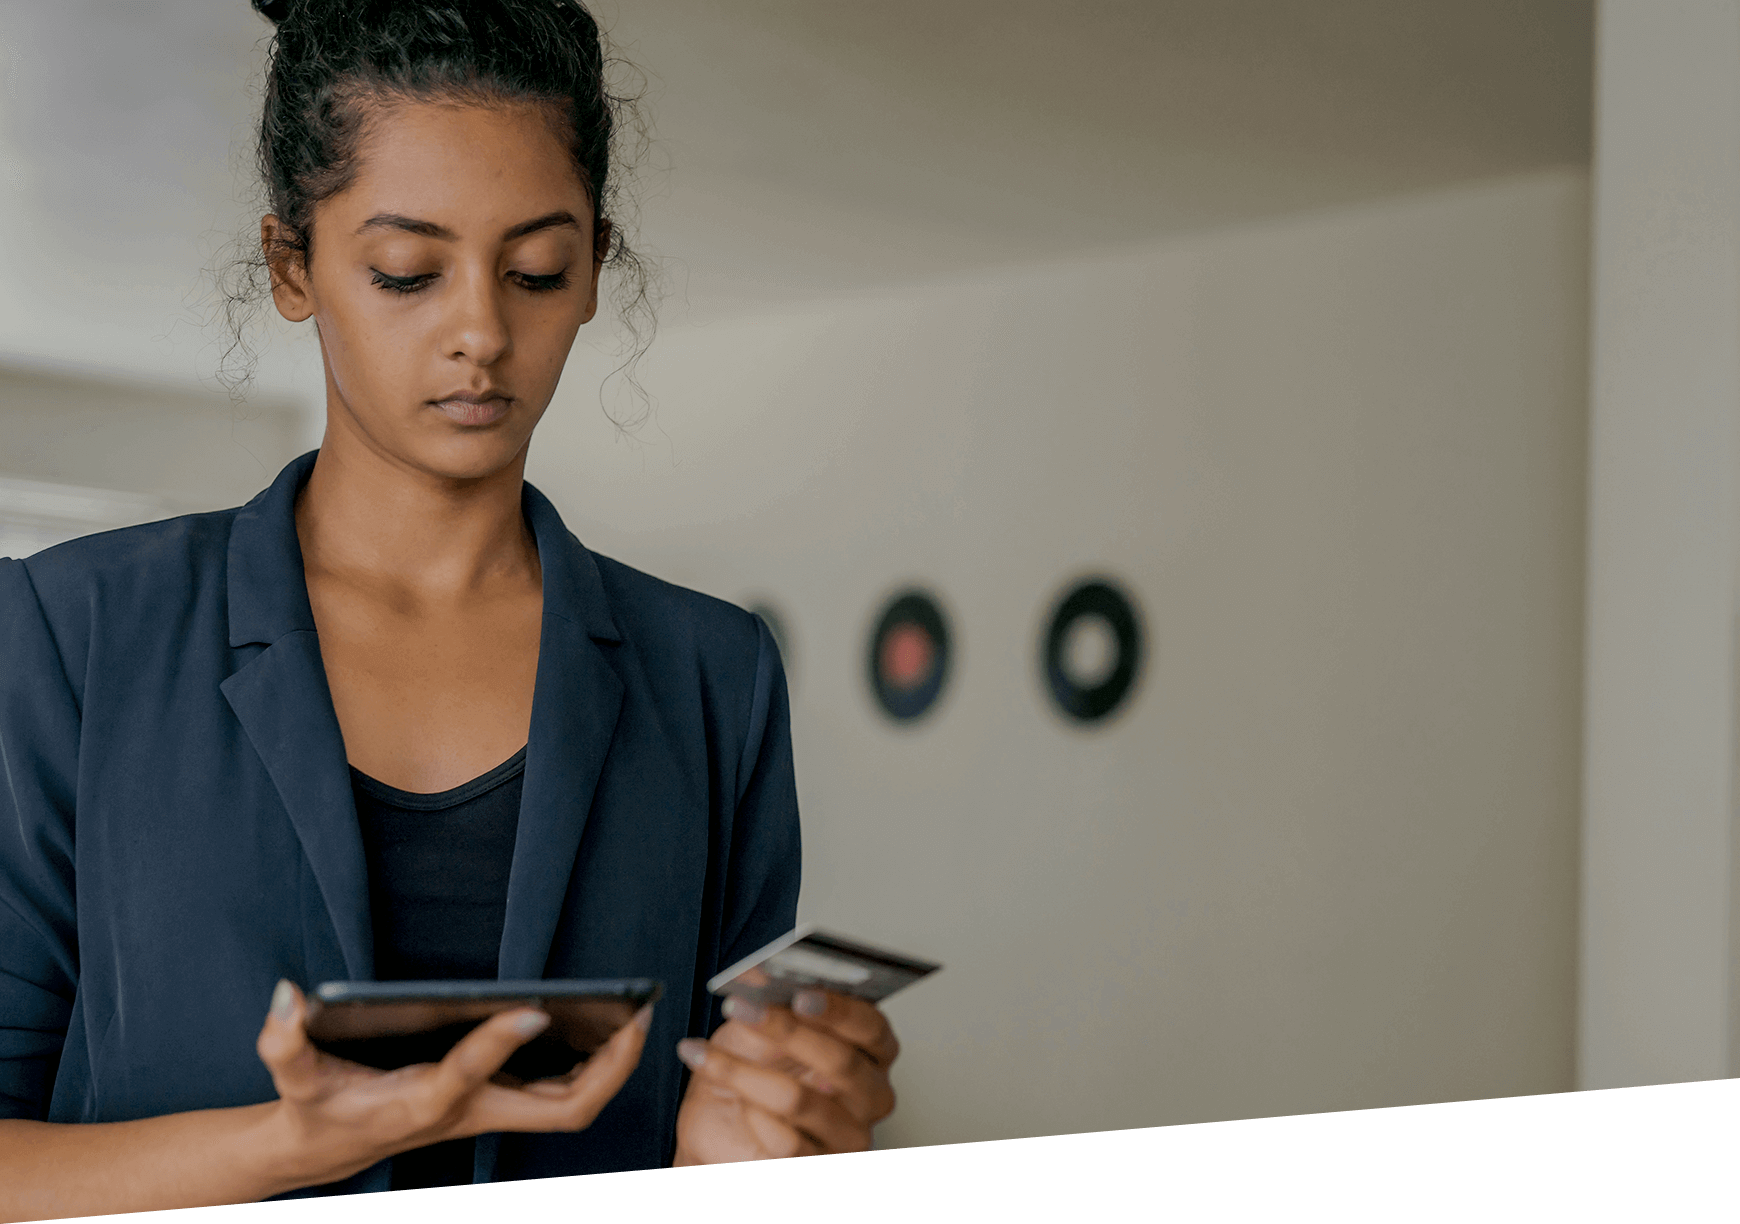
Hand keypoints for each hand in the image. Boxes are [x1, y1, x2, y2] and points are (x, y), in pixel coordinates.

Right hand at [254, 980, 649, 1191]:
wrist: (323, 1149)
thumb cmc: (317, 1108)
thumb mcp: (294, 1076)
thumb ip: (283, 1042)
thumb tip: (287, 996)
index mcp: (423, 1103)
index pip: (466, 1076)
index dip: (496, 1042)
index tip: (532, 1005)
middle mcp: (471, 1113)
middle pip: (561, 1110)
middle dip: (608, 1069)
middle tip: (639, 1014)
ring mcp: (491, 1113)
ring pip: (571, 1105)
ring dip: (611, 1067)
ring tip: (638, 1012)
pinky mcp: (496, 1103)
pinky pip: (561, 1093)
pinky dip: (592, 1067)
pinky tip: (607, 1028)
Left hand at [671, 988, 897, 1163]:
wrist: (721, 1126)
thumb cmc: (753, 1071)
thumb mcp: (756, 1026)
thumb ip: (766, 999)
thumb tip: (759, 974)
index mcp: (871, 1054)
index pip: (872, 1027)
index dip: (839, 1009)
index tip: (799, 993)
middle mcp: (871, 1096)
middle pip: (841, 1062)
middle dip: (785, 1031)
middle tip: (741, 1008)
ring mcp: (849, 1137)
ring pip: (801, 1100)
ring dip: (744, 1074)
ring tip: (707, 1056)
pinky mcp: (819, 1164)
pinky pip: (787, 1143)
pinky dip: (752, 1117)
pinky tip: (736, 1105)